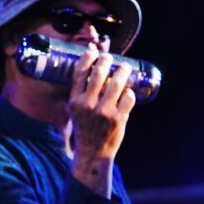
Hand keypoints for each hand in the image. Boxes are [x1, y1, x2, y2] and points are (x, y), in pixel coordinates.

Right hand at [70, 45, 135, 194]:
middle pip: (99, 74)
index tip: (92, 52)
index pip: (79, 73)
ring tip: (124, 68)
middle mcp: (88, 105)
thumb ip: (82, 94)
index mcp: (75, 101)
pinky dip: (129, 93)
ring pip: (116, 83)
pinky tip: (128, 91)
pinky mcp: (119, 118)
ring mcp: (104, 111)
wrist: (93, 151)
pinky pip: (128, 98)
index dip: (87, 58)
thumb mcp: (75, 110)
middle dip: (106, 61)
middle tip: (110, 58)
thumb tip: (92, 72)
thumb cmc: (85, 127)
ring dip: (122, 72)